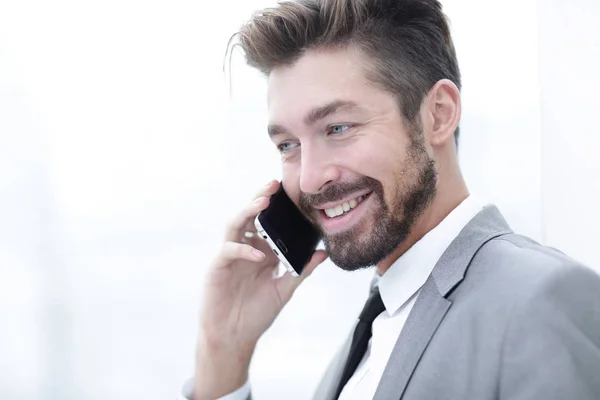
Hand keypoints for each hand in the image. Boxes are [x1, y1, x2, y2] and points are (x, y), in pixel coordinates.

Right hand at [193, 180, 327, 398]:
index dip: (276, 207)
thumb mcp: (285, 289)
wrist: (235, 336)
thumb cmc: (257, 313)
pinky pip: (228, 250)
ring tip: (262, 202)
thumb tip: (323, 253)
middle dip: (260, 198)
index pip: (268, 222)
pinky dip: (243, 249)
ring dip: (247, 212)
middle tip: (273, 185)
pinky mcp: (217, 267)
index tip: (291, 192)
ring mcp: (230, 256)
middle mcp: (245, 248)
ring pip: (234, 225)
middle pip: (250, 216)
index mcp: (261, 250)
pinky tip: (258, 254)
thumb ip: (302, 270)